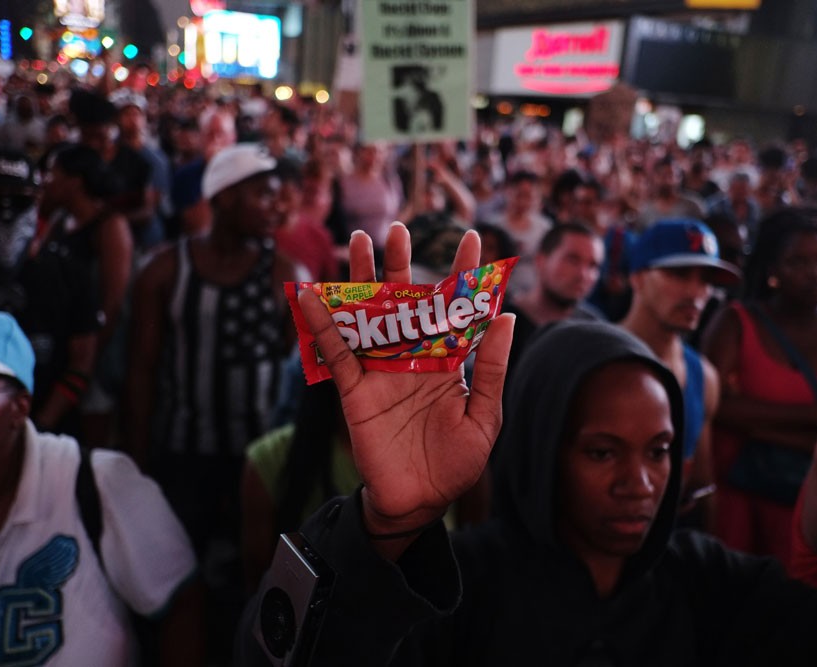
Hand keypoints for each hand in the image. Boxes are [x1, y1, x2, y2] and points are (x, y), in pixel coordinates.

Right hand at [298, 224, 513, 539]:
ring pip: (370, 316)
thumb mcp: (485, 418)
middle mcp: (414, 358)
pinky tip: (312, 296)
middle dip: (403, 265)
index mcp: (449, 362)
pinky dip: (324, 325)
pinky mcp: (356, 391)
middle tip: (400, 229)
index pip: (457, 309)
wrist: (419, 503)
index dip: (464, 274)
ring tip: (359, 241)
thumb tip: (505, 319)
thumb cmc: (456, 463)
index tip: (472, 238)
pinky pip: (339, 353)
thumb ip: (492, 370)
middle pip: (407, 302)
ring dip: (363, 281)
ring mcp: (383, 371)